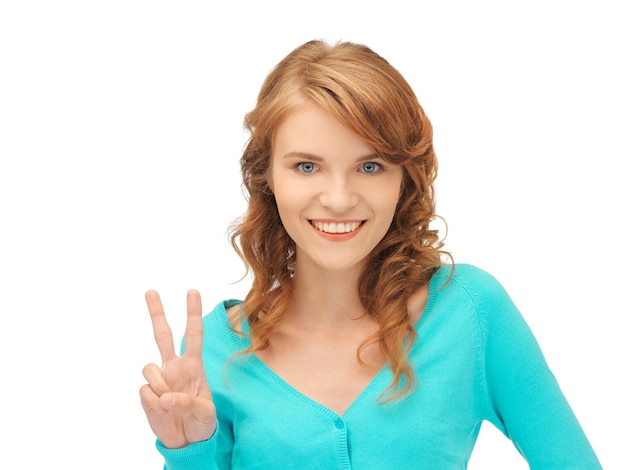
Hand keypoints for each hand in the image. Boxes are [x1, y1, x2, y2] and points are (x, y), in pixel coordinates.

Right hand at [140, 289, 215, 448]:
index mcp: (193, 365)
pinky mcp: (146, 394)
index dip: (193, 313)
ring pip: (150, 367)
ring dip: (160, 385)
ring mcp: (159, 379)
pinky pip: (145, 391)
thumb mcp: (206, 413)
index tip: (192, 291)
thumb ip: (188, 402)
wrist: (187, 441)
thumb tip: (164, 396)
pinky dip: (154, 402)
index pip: (193, 334)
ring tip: (170, 402)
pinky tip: (162, 409)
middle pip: (163, 334)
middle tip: (150, 291)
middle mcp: (174, 367)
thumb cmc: (201, 422)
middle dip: (157, 312)